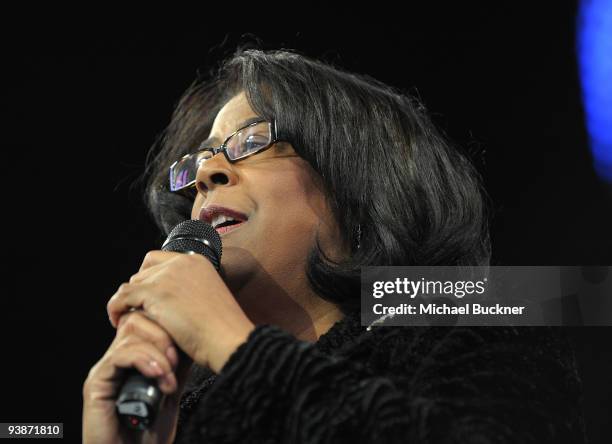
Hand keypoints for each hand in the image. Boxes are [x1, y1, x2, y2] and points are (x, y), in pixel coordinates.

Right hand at [82, 311, 188, 443]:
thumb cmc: (149, 433)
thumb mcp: (170, 391)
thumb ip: (175, 366)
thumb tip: (189, 341)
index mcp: (133, 358)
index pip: (148, 321)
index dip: (168, 329)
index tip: (188, 348)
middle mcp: (117, 359)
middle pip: (137, 321)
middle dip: (163, 336)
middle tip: (177, 362)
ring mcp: (105, 369)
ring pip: (131, 335)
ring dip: (158, 354)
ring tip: (169, 379)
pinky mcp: (96, 383)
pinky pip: (119, 356)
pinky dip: (143, 361)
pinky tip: (158, 377)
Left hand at [107, 250, 255, 372]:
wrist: (229, 340)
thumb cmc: (222, 330)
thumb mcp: (208, 299)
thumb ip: (189, 291)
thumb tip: (166, 300)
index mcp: (198, 261)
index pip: (161, 260)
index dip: (151, 278)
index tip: (149, 297)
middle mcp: (182, 262)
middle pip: (145, 270)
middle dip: (139, 291)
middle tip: (139, 311)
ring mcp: (168, 276)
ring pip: (132, 283)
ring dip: (129, 301)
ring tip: (131, 319)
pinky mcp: (155, 293)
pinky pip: (122, 297)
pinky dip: (116, 309)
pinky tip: (118, 321)